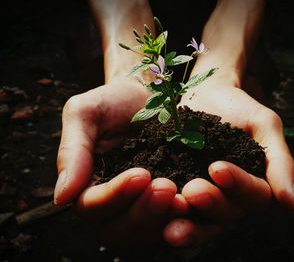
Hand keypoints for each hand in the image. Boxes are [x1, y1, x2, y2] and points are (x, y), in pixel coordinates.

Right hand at [54, 78, 189, 247]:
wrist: (153, 94)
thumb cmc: (116, 102)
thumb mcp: (86, 113)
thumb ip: (72, 151)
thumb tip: (63, 197)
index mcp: (90, 185)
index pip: (92, 206)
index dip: (113, 197)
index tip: (140, 174)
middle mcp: (116, 204)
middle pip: (120, 230)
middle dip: (143, 213)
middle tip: (165, 187)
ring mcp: (144, 206)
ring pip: (148, 233)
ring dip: (165, 220)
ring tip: (184, 198)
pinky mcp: (171, 203)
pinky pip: (176, 223)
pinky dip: (187, 220)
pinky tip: (197, 202)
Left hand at [163, 76, 293, 245]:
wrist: (203, 93)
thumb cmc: (238, 107)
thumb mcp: (263, 126)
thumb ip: (280, 163)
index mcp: (253, 187)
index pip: (254, 196)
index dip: (239, 186)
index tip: (218, 167)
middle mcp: (228, 198)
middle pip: (225, 214)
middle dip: (210, 204)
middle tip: (193, 190)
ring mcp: (200, 196)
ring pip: (198, 218)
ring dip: (186, 218)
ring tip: (171, 207)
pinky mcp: (174, 188)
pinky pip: (170, 205)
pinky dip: (162, 209)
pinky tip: (150, 206)